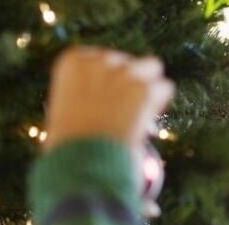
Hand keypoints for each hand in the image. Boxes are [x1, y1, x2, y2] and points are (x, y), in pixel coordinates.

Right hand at [43, 47, 174, 153]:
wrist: (80, 162)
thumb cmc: (67, 146)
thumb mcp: (64, 112)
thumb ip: (83, 96)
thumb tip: (106, 99)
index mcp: (73, 62)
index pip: (98, 57)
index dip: (106, 79)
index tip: (108, 101)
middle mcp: (98, 61)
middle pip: (125, 61)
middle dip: (128, 83)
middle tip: (126, 112)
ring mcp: (123, 72)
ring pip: (151, 66)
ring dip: (148, 86)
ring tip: (141, 112)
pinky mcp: (144, 88)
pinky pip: (165, 88)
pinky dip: (160, 104)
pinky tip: (149, 121)